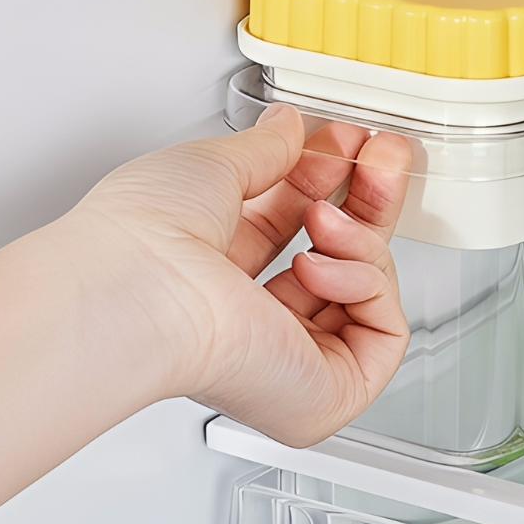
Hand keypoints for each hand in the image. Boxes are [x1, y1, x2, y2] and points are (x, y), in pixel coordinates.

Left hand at [70, 104, 412, 445]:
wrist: (138, 284)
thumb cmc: (143, 239)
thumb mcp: (211, 167)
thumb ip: (263, 149)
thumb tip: (291, 129)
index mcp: (217, 276)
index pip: (296, 230)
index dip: (330, 182)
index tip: (350, 144)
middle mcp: (252, 322)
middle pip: (343, 259)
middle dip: (369, 200)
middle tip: (381, 156)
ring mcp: (290, 360)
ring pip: (370, 293)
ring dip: (359, 239)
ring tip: (322, 220)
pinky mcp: (324, 394)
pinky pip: (385, 332)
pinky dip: (366, 283)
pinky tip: (319, 265)